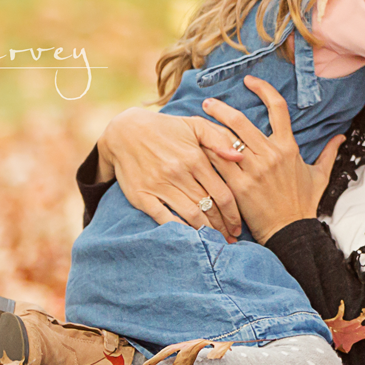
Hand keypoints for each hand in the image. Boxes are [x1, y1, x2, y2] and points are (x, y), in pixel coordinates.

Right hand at [97, 106, 243, 237]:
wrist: (125, 132)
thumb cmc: (166, 128)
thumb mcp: (195, 124)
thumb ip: (220, 138)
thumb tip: (240, 156)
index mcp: (195, 158)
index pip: (223, 193)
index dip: (234, 213)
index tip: (239, 225)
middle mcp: (178, 173)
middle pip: (208, 207)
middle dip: (223, 226)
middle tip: (231, 238)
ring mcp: (159, 185)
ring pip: (190, 214)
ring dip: (205, 231)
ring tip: (216, 240)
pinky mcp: (142, 195)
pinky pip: (164, 217)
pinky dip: (179, 229)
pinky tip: (190, 237)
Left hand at [199, 76, 341, 242]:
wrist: (290, 231)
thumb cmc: (303, 204)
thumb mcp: (321, 175)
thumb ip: (329, 153)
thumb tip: (340, 137)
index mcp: (288, 148)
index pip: (278, 108)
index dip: (263, 89)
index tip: (250, 81)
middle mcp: (270, 155)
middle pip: (241, 121)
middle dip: (221, 108)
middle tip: (208, 103)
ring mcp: (253, 171)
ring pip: (226, 140)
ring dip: (209, 129)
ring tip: (196, 124)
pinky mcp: (239, 187)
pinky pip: (219, 164)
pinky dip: (207, 154)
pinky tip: (197, 149)